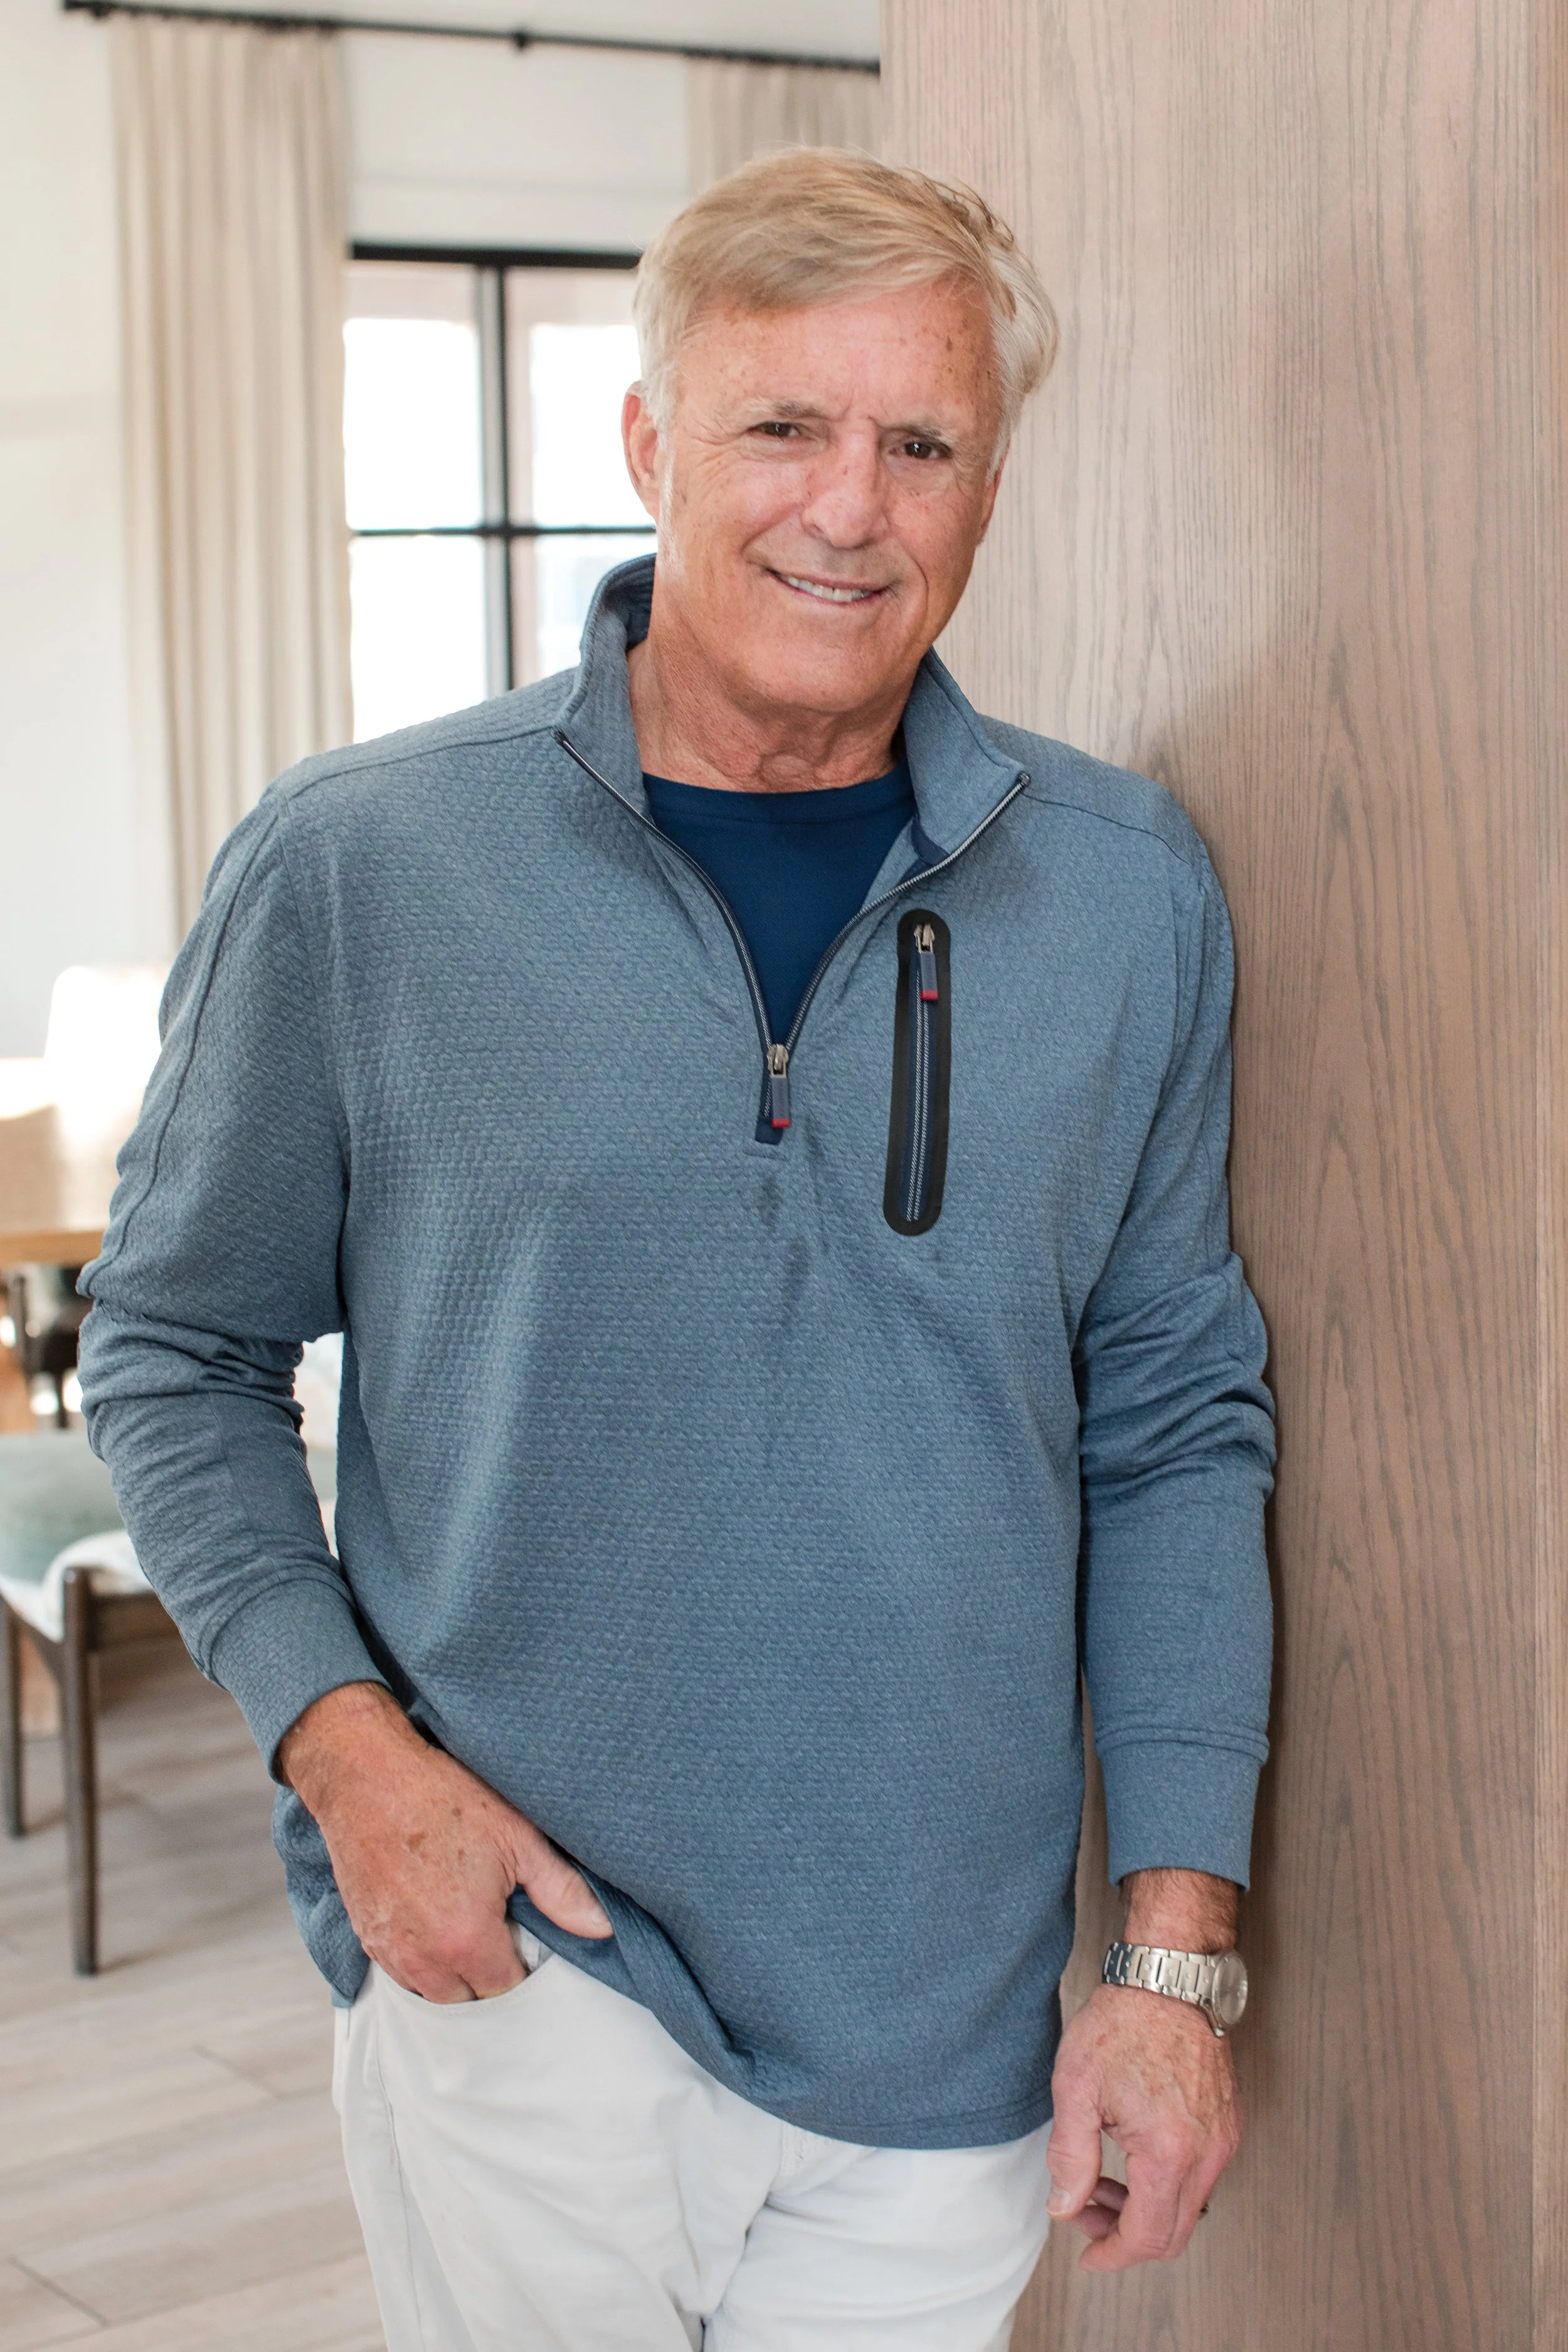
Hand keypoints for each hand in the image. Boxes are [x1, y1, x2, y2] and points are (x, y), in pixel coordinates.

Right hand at [278, 1681, 611, 2002]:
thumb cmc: (442, 1797)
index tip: (523, 1932)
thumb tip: (602, 1927)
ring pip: (433, 1990)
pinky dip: (421, 1959)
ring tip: (465, 1922)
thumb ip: (561, 1890)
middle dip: (487, 1972)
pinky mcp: (365, 1937)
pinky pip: (402, 1972)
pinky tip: (432, 1918)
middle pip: (469, 1998)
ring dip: (453, 1971)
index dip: (521, 1963)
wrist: (365, 1776)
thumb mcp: (517, 1835)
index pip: (506, 1989)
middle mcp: (424, 1959)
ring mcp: (389, 1951)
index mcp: (467, 1939)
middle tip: (497, 1925)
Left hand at [1044, 1869, 1242, 2270]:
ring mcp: (1224, 2138)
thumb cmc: (1124, 2021)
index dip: (1113, 2255)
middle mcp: (1208, 2152)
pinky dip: (1165, 2183)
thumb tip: (1064, 2206)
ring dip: (1144, 2208)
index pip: (1148, 2237)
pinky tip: (1131, 2155)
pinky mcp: (1228, 2123)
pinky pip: (1200, 2176)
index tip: (1087, 2254)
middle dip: (1124, 2235)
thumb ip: (1069, 2157)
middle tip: (1084, 2211)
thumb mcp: (1076, 2088)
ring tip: (1100, 2178)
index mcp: (1169, 2151)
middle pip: (1174, 2233)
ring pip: (1189, 2206)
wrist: (1168, 1976)